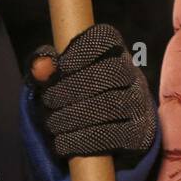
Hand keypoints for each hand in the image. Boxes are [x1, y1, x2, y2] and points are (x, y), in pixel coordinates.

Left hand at [27, 24, 156, 162]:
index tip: (61, 67)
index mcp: (113, 52)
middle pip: (112, 71)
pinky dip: (84, 140)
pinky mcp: (140, 134)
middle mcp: (133, 75)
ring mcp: (139, 104)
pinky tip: (63, 142)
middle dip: (74, 87)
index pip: (106, 38)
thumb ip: (44, 68)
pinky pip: (116, 135)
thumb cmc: (75, 99)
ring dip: (75, 115)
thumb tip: (40, 67)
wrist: (105, 137)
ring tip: (53, 123)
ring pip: (113, 104)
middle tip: (50, 100)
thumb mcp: (57, 81)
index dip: (83, 49)